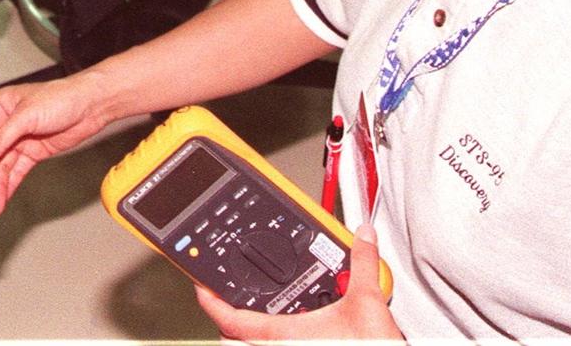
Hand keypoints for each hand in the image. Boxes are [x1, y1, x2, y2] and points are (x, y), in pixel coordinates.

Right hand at [0, 73, 113, 212]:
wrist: (90, 105)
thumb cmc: (61, 98)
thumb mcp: (26, 116)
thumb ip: (1, 138)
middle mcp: (7, 124)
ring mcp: (20, 139)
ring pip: (2, 167)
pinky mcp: (34, 151)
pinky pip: (17, 171)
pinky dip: (10, 184)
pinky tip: (4, 198)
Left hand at [195, 229, 401, 341]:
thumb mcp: (368, 301)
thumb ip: (363, 262)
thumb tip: (361, 235)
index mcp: (284, 334)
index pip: (231, 319)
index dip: (211, 302)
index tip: (202, 288)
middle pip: (231, 341)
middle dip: (225, 324)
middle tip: (225, 305)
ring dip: (243, 338)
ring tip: (247, 322)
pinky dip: (266, 344)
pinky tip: (283, 336)